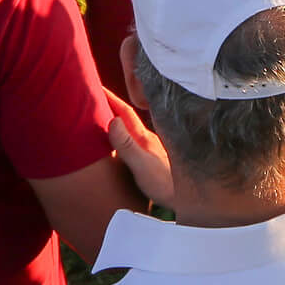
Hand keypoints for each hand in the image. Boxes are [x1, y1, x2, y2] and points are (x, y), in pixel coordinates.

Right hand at [105, 91, 172, 205]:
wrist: (190, 199)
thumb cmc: (166, 186)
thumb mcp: (142, 166)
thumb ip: (128, 145)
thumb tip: (113, 121)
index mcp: (144, 138)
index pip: (124, 112)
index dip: (109, 98)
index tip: (95, 85)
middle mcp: (148, 139)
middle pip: (127, 116)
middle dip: (111, 103)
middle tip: (94, 93)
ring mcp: (152, 148)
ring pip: (130, 126)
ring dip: (116, 117)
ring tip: (102, 110)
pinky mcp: (153, 157)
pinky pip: (133, 137)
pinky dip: (123, 131)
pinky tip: (121, 135)